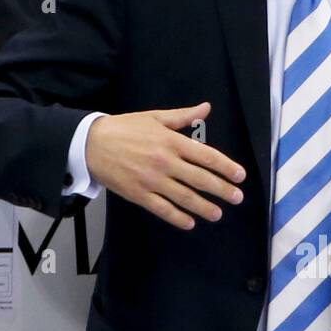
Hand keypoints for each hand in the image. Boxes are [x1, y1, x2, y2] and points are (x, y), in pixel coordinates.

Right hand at [85, 101, 246, 229]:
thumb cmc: (125, 128)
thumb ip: (183, 116)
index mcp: (171, 141)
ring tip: (218, 214)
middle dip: (222, 190)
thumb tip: (206, 108)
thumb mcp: (155, 117)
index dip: (226, 167)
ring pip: (185, 198)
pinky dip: (178, 218)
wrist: (91, 143)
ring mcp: (152, 180)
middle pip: (201, 179)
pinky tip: (190, 222)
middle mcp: (165, 162)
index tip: (240, 176)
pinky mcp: (139, 194)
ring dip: (205, 207)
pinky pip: (163, 209)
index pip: (206, 156)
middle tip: (237, 197)